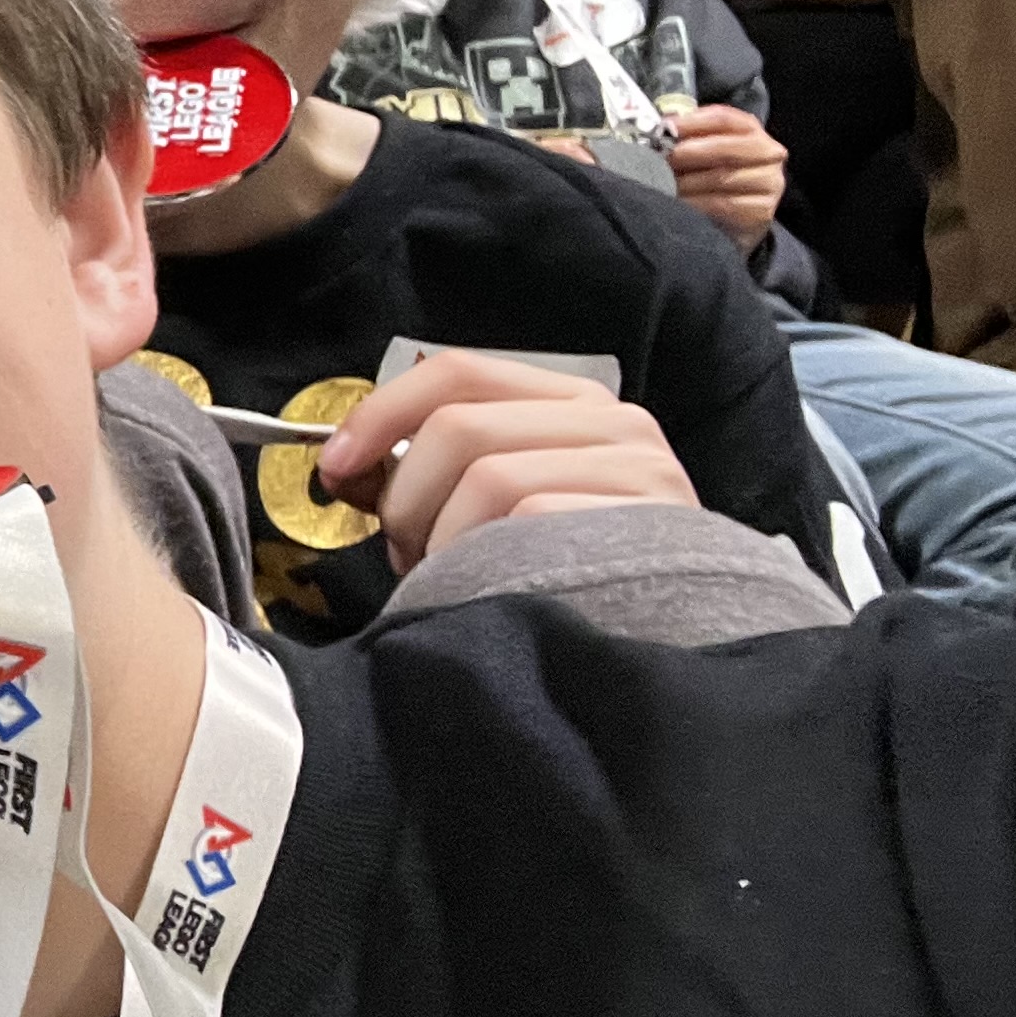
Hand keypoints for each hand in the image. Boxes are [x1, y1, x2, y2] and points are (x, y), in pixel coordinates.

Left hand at [314, 348, 695, 573]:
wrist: (681, 643)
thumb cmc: (572, 574)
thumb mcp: (505, 505)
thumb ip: (440, 469)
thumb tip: (348, 464)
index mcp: (573, 404)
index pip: (459, 373)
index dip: (380, 413)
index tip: (335, 464)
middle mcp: (616, 424)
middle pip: (459, 428)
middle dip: (407, 497)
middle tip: (407, 551)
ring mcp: (639, 472)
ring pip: (488, 477)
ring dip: (443, 539)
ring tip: (453, 579)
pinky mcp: (646, 525)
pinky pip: (527, 525)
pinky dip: (484, 562)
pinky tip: (493, 593)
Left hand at [662, 102, 788, 245]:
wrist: (737, 214)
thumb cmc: (714, 172)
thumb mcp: (704, 149)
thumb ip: (689, 135)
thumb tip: (662, 128)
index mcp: (751, 130)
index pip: (723, 119)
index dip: (692, 123)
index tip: (664, 128)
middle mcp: (769, 152)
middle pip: (725, 149)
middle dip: (688, 154)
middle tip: (661, 159)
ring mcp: (770, 182)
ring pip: (722, 178)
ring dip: (687, 182)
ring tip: (661, 182)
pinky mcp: (763, 209)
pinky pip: (723, 204)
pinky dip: (696, 203)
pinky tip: (678, 203)